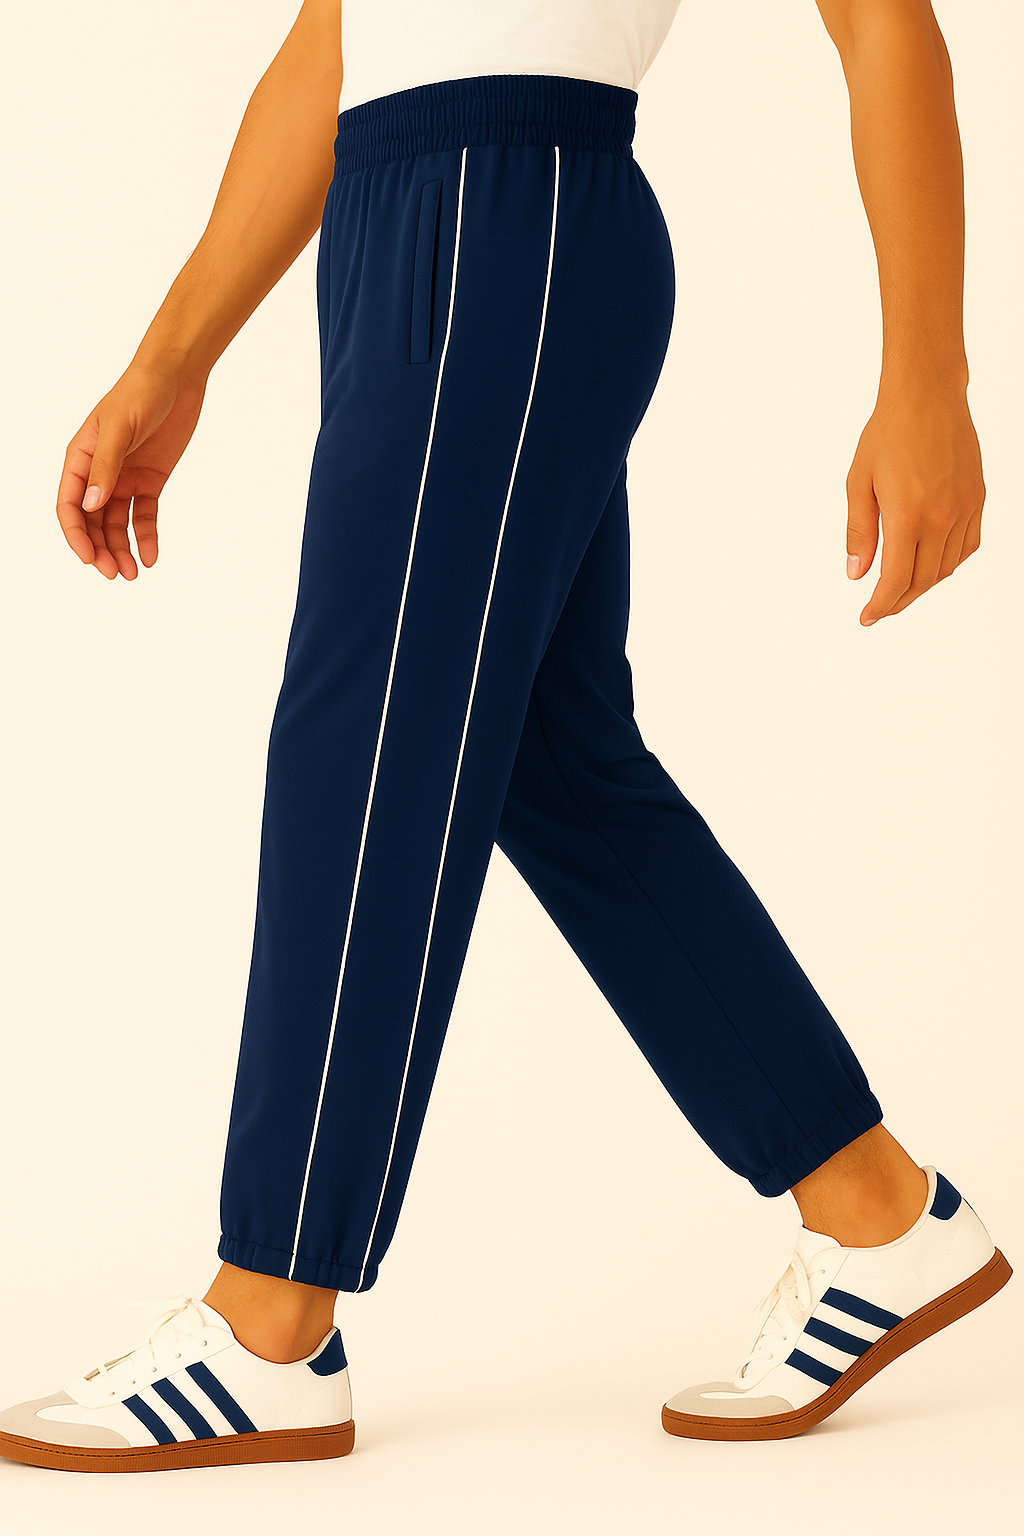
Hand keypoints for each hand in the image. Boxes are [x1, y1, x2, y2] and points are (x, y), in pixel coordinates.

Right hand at [56, 361, 207, 579]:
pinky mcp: (150, 481)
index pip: (69, 504)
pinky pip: (143, 516)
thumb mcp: (119, 429)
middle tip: (115, 574)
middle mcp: (98, 472)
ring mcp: (124, 478)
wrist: (176, 379)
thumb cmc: (140, 393)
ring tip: (132, 574)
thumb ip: (105, 467)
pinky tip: (151, 556)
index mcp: (80, 457)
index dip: (76, 535)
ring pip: (116, 524)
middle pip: (92, 521)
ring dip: (121, 549)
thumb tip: (90, 505)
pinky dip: (146, 537)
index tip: (90, 559)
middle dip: (100, 549)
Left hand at [844, 379, 984, 624]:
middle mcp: (942, 517)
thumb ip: (860, 533)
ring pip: (947, 567)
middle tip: (880, 607)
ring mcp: (965, 508)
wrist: (927, 396)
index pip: (896, 580)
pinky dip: (949, 562)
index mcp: (908, 515)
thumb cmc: (887, 434)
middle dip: (899, 600)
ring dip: (924, 584)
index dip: (881, 605)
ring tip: (901, 586)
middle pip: (923, 580)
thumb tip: (857, 574)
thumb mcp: (858, 483)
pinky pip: (968, 546)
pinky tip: (931, 561)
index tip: (867, 616)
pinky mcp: (978, 498)